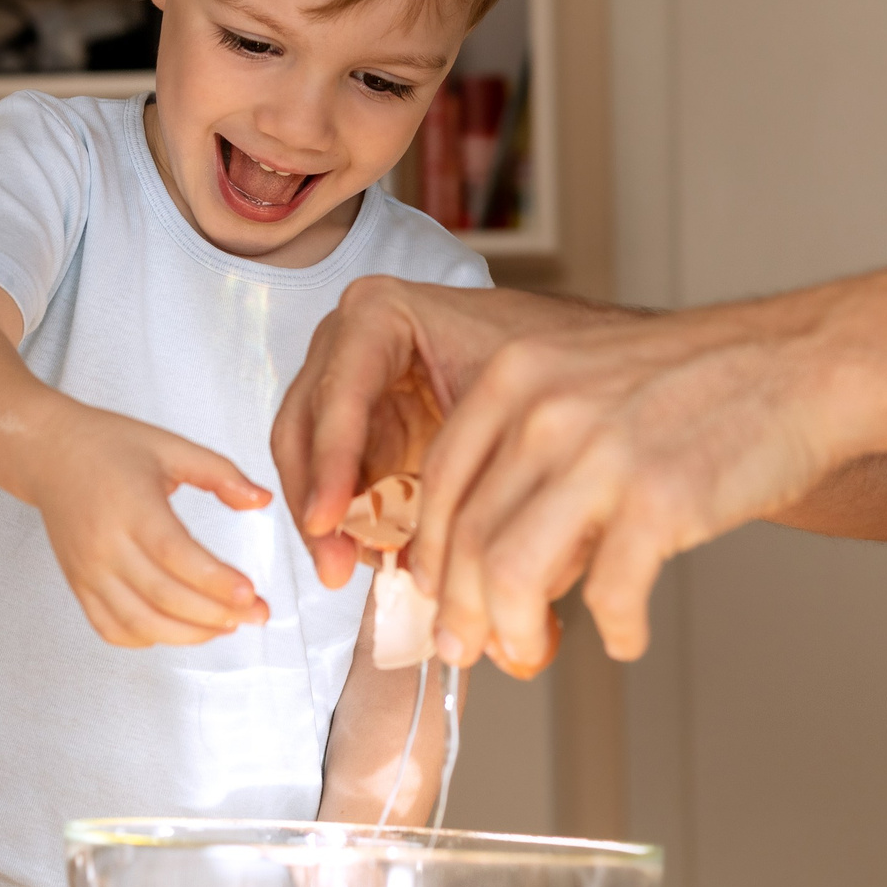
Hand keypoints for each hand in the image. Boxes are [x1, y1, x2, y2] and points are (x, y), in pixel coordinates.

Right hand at [32, 401, 274, 647]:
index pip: (175, 554)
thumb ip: (221, 473)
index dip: (215, 580)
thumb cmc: (108, 446)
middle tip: (255, 614)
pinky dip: (149, 639)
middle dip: (217, 614)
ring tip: (226, 625)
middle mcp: (105, 544)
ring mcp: (88, 570)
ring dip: (189, 634)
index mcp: (131, 506)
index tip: (251, 592)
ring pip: (140, 623)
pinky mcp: (78, 585)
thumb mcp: (170, 446)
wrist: (49, 453)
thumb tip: (262, 500)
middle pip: (164, 596)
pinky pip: (112, 629)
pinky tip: (179, 629)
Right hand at [272, 278, 630, 588]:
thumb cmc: (550, 363)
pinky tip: (372, 559)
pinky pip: (337, 484)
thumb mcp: (515, 396)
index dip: (330, 459)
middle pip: (304, 429)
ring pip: (307, 464)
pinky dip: (349, 524)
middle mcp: (349, 347)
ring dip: (325, 522)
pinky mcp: (361, 437)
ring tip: (348, 570)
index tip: (329, 517)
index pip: (339, 391)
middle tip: (335, 562)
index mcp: (379, 315)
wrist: (581, 366)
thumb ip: (478, 453)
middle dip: (315, 500)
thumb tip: (459, 541)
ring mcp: (348, 393)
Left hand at [409, 298, 845, 669]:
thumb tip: (486, 563)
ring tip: (533, 652)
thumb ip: (527, 454)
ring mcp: (600, 455)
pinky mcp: (659, 500)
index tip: (439, 597)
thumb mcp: (581, 384)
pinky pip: (609, 594)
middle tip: (470, 649)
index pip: (439, 483)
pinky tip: (626, 634)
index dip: (431, 557)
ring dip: (515, 633)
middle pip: (467, 538)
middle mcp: (545, 411)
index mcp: (515, 376)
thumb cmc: (695, 384)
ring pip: (512, 575)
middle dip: (462, 613)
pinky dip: (614, 629)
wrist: (796, 364)